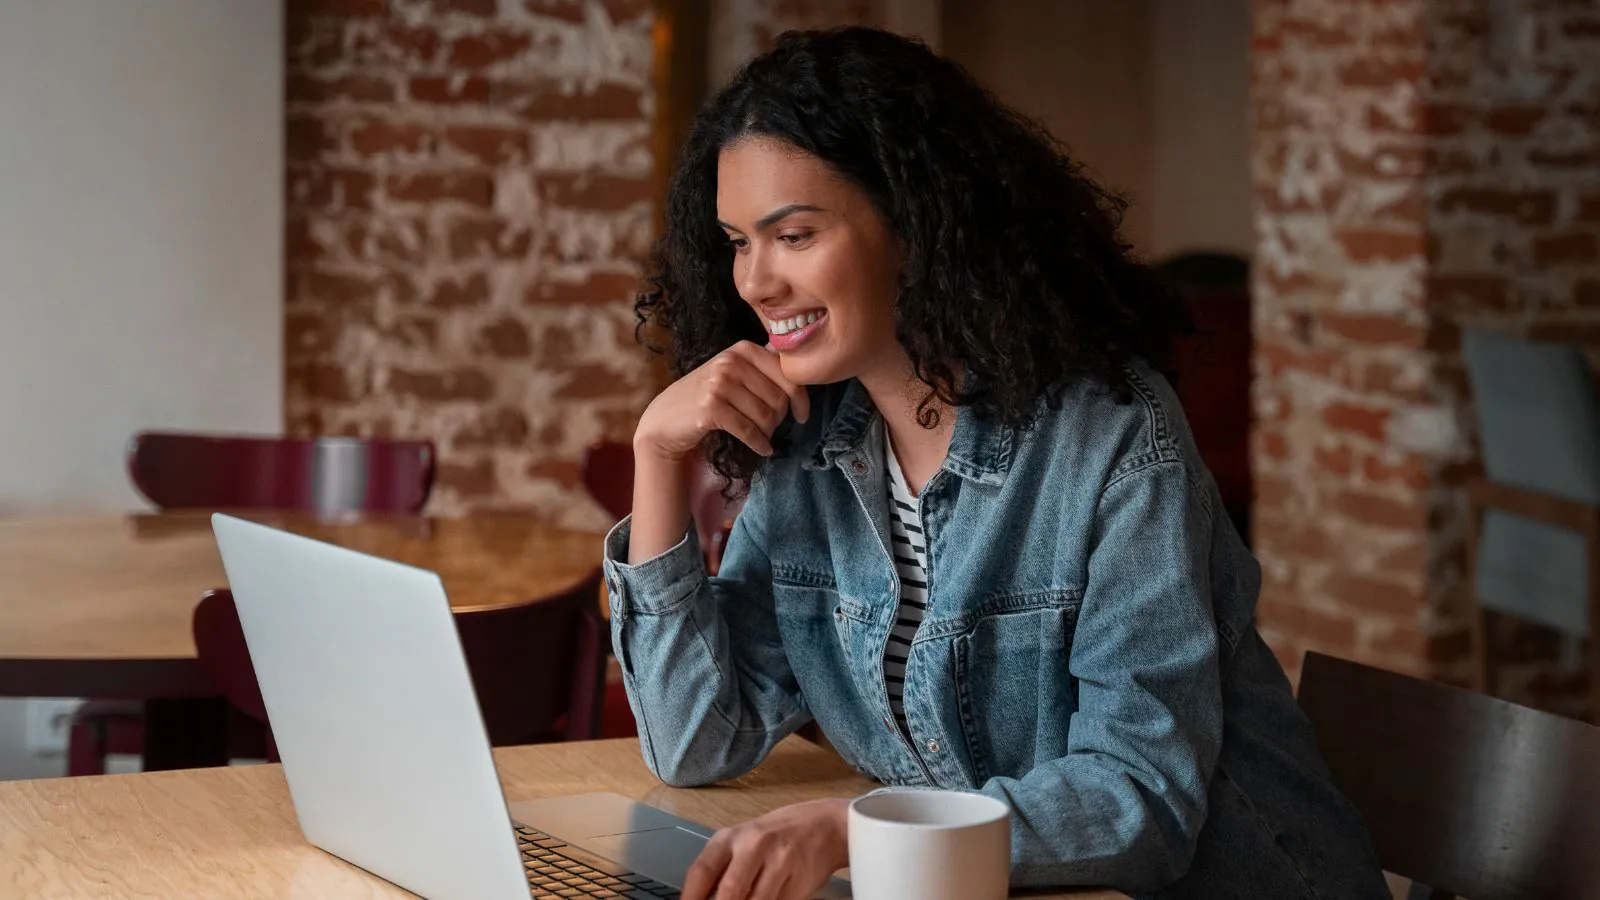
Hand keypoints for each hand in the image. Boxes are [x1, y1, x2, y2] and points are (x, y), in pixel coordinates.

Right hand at [634, 341, 810, 462]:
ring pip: (766, 416)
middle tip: (770, 428)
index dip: (801, 399)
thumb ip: (761, 367)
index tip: (802, 415)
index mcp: (743, 349)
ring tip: (761, 436)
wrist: (665, 419)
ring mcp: (719, 383)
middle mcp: (731, 361)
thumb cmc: (706, 398)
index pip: (788, 374)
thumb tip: (801, 365)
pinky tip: (762, 449)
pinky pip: (749, 430)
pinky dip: (759, 444)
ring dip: (768, 433)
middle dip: (780, 419)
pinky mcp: (711, 407)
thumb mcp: (732, 373)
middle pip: (779, 397)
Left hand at [680, 797, 849, 899]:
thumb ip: (721, 872)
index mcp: (729, 838)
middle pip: (729, 892)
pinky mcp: (800, 879)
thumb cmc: (775, 838)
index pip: (701, 872)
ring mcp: (779, 861)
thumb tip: (699, 899)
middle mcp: (753, 844)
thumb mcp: (742, 845)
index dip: (690, 898)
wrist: (823, 825)